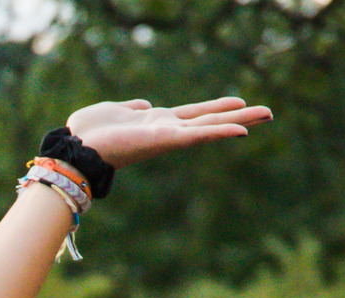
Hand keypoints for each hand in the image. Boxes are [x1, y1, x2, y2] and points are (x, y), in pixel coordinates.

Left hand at [64, 96, 271, 167]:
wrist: (76, 147)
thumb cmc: (89, 132)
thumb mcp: (114, 111)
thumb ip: (132, 109)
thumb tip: (145, 107)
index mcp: (157, 123)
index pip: (193, 114)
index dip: (216, 109)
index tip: (239, 104)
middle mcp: (167, 131)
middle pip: (210, 120)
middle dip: (238, 117)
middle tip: (268, 113)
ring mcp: (169, 136)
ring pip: (210, 127)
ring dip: (238, 121)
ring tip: (265, 115)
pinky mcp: (165, 140)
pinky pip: (197, 136)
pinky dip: (219, 133)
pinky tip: (241, 129)